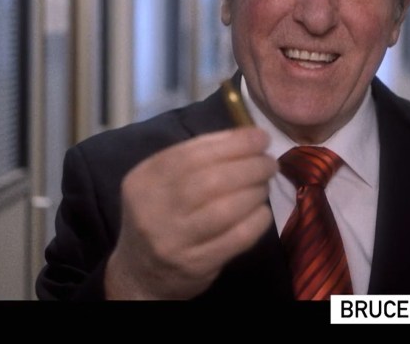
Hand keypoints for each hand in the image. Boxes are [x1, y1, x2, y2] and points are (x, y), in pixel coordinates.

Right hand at [105, 127, 275, 298]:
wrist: (141, 272)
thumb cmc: (160, 215)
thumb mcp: (162, 183)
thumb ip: (196, 158)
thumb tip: (247, 137)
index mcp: (144, 179)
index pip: (192, 153)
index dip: (233, 142)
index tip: (260, 137)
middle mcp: (153, 209)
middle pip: (211, 180)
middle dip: (250, 166)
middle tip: (269, 163)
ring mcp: (173, 240)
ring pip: (225, 209)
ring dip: (255, 191)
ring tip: (265, 185)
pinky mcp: (195, 264)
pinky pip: (236, 238)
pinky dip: (257, 221)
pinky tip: (262, 212)